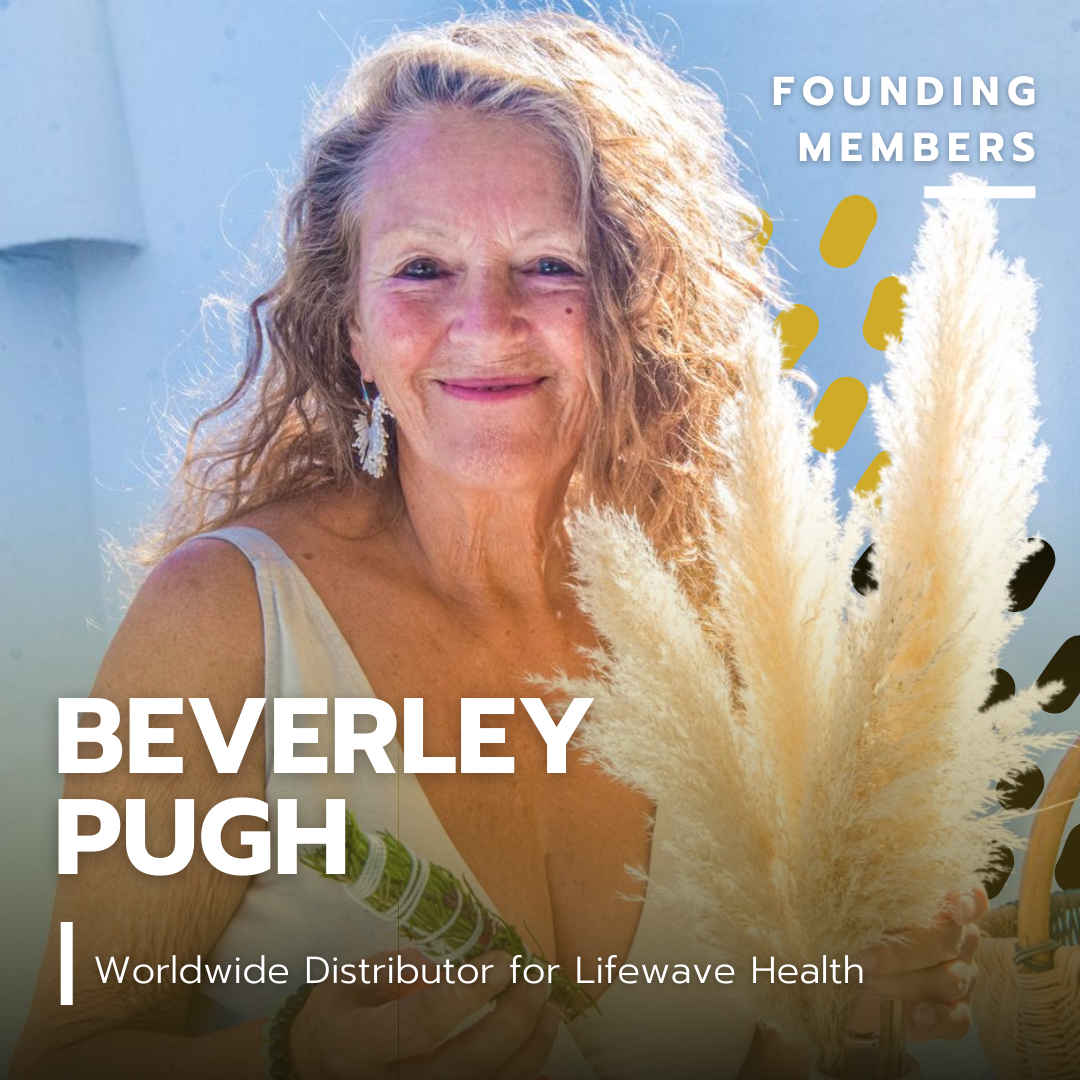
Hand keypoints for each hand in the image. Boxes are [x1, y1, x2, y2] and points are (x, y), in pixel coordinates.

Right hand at [290, 949, 558, 1079]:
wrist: (318, 1069)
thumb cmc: (339, 1017)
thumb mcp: (347, 981)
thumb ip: (392, 971)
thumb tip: (440, 970)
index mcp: (359, 1047)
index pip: (423, 1023)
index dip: (469, 993)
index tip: (504, 960)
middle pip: (467, 1064)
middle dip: (513, 1020)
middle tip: (537, 979)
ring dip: (529, 1051)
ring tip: (550, 1010)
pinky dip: (523, 1077)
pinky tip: (541, 1047)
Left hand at [850, 887, 987, 1041]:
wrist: (847, 986)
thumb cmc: (853, 937)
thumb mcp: (856, 911)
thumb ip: (869, 894)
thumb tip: (866, 872)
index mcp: (938, 908)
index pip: (970, 900)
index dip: (968, 902)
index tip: (955, 908)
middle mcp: (956, 941)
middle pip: (946, 941)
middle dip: (900, 954)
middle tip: (859, 962)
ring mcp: (961, 977)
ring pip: (950, 980)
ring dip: (904, 984)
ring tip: (867, 983)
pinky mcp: (955, 1013)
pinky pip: (958, 1019)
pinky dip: (936, 1017)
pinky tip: (915, 1014)